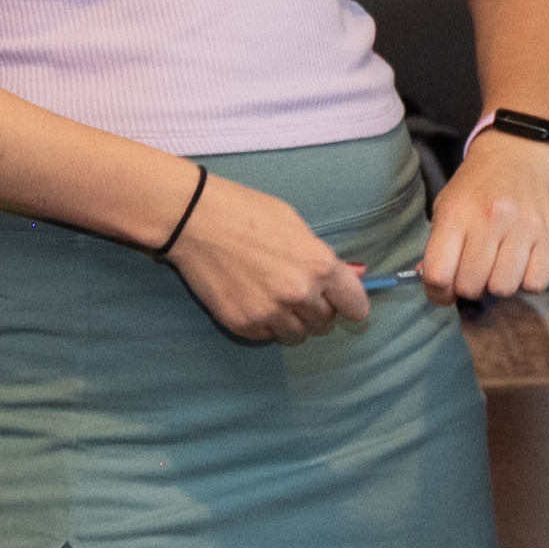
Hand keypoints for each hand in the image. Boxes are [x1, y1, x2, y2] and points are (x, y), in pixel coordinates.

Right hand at [165, 172, 370, 343]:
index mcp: (319, 266)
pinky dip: (264, 324)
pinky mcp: (243, 324)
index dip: (350, 303)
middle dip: (317, 309)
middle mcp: (299, 294)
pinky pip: (267, 336)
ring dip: (292, 321)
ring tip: (272, 297)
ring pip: (297, 335)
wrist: (193, 219)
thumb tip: (353, 276)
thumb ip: (323, 257)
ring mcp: (270, 312)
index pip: (355, 306)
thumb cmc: (245, 211)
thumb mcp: (295, 224)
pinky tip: (252, 300)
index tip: (344, 303)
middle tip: (298, 291)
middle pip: (326, 322)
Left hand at [416, 128, 548, 300]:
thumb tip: (431, 284)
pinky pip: (535, 284)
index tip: (441, 291)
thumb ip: (437, 248)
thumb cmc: (475, 187)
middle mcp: (490, 220)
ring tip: (495, 267)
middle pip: (471, 286)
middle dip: (467, 287)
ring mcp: (524, 228)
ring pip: (504, 289)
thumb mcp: (445, 207)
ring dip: (496, 285)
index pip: (438, 274)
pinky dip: (525, 282)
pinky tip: (518, 264)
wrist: (516, 155)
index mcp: (456, 214)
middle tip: (471, 273)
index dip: (437, 293)